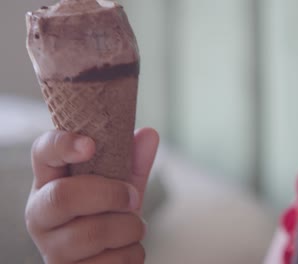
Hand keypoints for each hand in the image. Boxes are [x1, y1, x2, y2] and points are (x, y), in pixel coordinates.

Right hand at [25, 128, 158, 263]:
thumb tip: (149, 134)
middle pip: (64, 196)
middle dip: (111, 194)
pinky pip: (112, 262)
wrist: (103, 260)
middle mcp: (40, 214)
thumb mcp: (120, 187)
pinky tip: (125, 251)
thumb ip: (133, 163)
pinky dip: (132, 253)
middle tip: (133, 198)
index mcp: (50, 182)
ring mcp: (51, 248)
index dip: (63, 145)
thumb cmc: (108, 215)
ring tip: (132, 228)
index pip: (43, 153)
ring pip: (95, 232)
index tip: (91, 145)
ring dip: (130, 228)